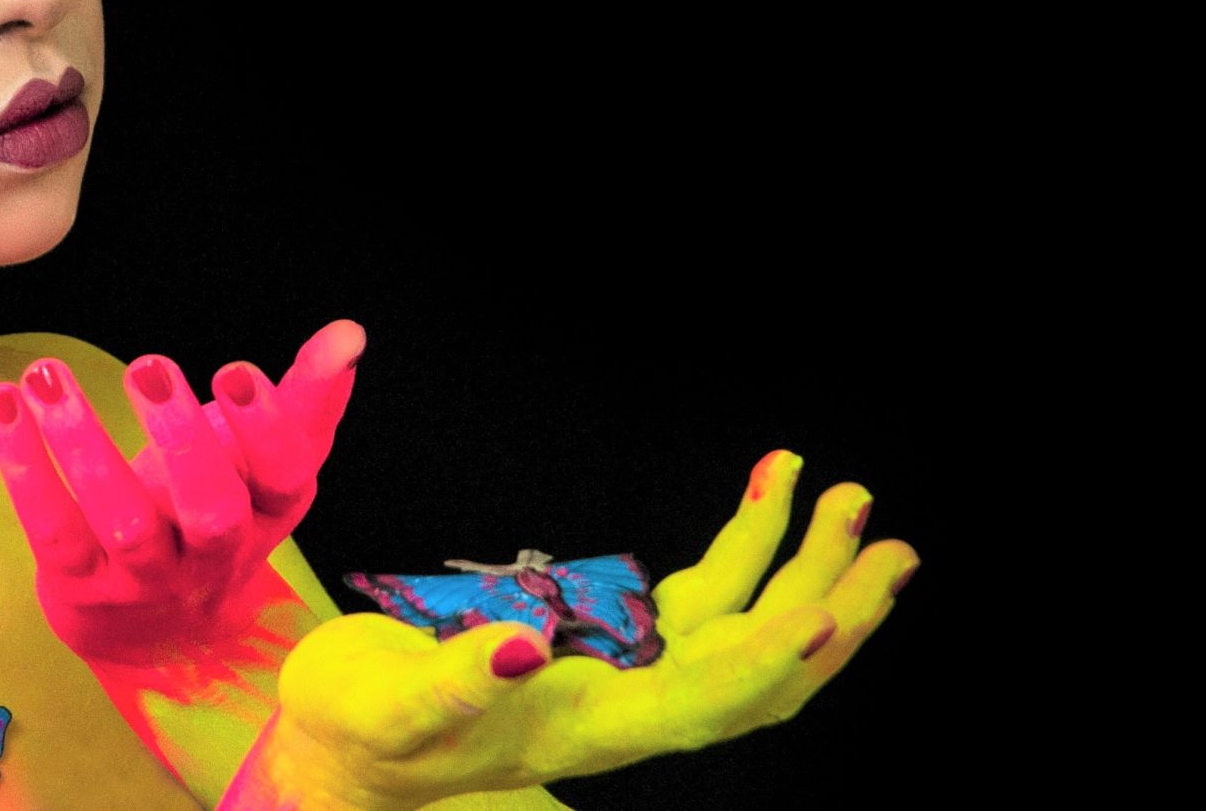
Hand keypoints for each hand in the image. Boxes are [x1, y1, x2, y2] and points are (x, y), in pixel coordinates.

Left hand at [0, 320, 365, 662]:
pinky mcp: (79, 583)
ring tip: (48, 374)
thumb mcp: (267, 468)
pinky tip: (4, 403)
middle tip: (149, 367)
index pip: (284, 479)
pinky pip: (52, 528)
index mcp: (266, 514)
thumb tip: (348, 333)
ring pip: (123, 522)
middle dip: (182, 440)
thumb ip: (306, 400)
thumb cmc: (216, 516)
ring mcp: (143, 576)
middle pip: (211, 511)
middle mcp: (211, 554)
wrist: (156, 634)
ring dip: (84, 444)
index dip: (265, 429)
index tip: (234, 369)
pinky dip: (23, 467)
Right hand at [241, 452, 919, 810]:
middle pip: (756, 674)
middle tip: (888, 543)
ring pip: (743, 629)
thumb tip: (520, 643)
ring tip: (850, 499)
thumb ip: (454, 681)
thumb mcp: (383, 704)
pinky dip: (743, 543)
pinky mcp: (611, 640)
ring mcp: (627, 675)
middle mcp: (627, 711)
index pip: (696, 705)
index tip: (819, 612)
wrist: (345, 746)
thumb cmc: (355, 726)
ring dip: (803, 567)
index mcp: (583, 733)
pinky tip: (769, 486)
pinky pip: (702, 596)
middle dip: (828, 611)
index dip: (759, 665)